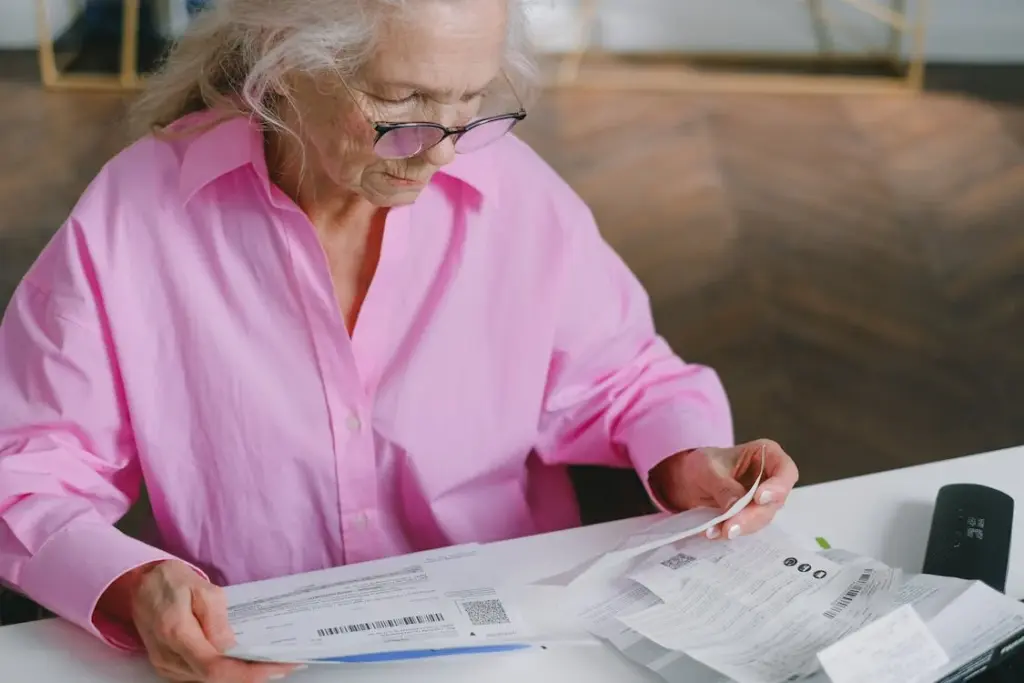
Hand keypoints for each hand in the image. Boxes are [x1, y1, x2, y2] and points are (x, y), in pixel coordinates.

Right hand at [105, 560, 299, 681]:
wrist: (139, 585)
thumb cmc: (171, 581)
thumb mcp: (201, 588)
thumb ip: (216, 619)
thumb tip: (232, 647)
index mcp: (176, 634)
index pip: (216, 667)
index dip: (249, 673)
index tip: (278, 665)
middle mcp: (168, 658)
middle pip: (216, 679)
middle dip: (254, 675)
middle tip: (286, 663)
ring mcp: (167, 666)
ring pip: (210, 681)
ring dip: (243, 675)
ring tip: (274, 663)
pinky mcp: (169, 667)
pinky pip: (202, 676)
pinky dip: (228, 673)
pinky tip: (248, 663)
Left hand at [649, 439, 798, 539]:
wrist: (688, 480)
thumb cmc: (703, 464)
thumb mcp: (708, 469)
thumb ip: (723, 486)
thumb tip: (735, 507)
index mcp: (766, 455)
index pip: (785, 470)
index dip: (778, 487)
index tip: (759, 498)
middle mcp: (770, 479)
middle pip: (773, 502)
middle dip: (752, 516)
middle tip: (731, 527)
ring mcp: (763, 501)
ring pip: (761, 518)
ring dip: (740, 527)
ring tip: (716, 531)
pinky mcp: (751, 517)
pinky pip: (746, 527)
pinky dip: (730, 531)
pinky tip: (713, 533)